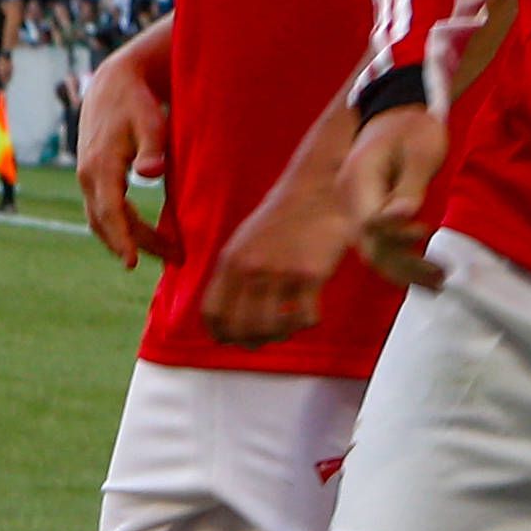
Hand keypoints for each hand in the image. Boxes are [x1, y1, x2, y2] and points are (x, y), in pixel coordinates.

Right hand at [75, 39, 173, 268]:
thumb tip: (150, 174)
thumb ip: (152, 149)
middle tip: (176, 258)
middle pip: (108, 223)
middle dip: (138, 245)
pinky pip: (104, 210)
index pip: (109, 213)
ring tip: (167, 252)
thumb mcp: (150, 122)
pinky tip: (148, 234)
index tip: (133, 264)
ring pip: (103, 220)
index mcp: (100, 166)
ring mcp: (87, 177)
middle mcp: (88, 176)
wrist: (113, 84)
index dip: (122, 240)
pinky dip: (123, 227)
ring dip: (130, 239)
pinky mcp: (93, 177)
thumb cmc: (137, 103)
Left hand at [201, 184, 356, 346]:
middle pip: (240, 328)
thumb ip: (234, 274)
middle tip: (265, 338)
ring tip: (289, 324)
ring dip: (281, 334)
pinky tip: (311, 310)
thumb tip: (229, 316)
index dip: (221, 334)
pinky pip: (305, 318)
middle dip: (252, 340)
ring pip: (271, 328)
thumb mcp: (244, 242)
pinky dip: (308, 322)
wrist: (317, 190)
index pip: (212, 313)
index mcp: (230, 261)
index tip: (233, 340)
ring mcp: (280, 272)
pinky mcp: (310, 274)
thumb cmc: (282, 218)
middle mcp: (250, 268)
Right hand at [341, 104, 449, 291]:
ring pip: (376, 251)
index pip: (370, 221)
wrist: (399, 113)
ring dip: (405, 269)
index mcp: (358, 179)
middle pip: (371, 245)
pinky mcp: (370, 213)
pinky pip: (381, 243)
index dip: (396, 234)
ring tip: (438, 282)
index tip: (427, 231)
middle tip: (442, 276)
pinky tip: (426, 273)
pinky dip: (402, 259)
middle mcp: (351, 199)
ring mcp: (358, 208)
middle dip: (404, 265)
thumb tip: (403, 218)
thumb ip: (410, 187)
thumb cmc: (413, 127)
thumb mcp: (420, 151)